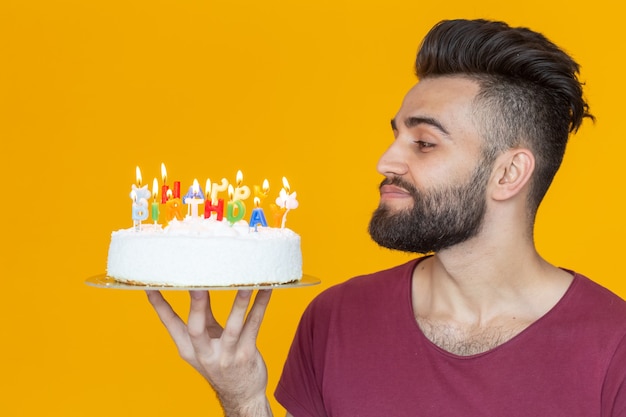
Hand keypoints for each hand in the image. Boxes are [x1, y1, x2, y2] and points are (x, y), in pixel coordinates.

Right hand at [146, 289, 272, 415]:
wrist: (241, 394)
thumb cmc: (222, 360)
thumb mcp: (206, 341)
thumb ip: (202, 315)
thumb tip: (198, 284)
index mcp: (188, 348)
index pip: (170, 324)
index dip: (160, 305)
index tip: (151, 285)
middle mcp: (204, 354)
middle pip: (196, 328)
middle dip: (197, 305)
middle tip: (198, 284)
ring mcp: (226, 356)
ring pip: (232, 328)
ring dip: (239, 304)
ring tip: (245, 285)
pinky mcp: (246, 355)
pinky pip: (254, 326)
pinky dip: (260, 306)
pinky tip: (266, 290)